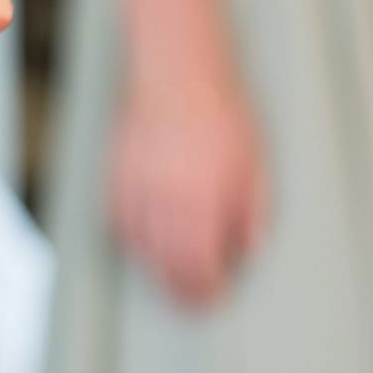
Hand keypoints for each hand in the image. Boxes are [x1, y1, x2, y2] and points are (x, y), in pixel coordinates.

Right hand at [109, 50, 268, 305]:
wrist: (177, 69)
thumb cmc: (219, 112)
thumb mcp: (255, 159)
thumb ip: (255, 209)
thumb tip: (254, 249)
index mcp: (205, 194)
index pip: (201, 261)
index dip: (206, 289)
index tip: (212, 299)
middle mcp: (168, 195)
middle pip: (169, 261)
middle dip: (181, 290)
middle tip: (191, 303)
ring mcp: (138, 185)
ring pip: (141, 246)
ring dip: (156, 270)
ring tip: (169, 281)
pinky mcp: (117, 173)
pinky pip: (118, 222)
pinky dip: (131, 241)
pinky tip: (144, 247)